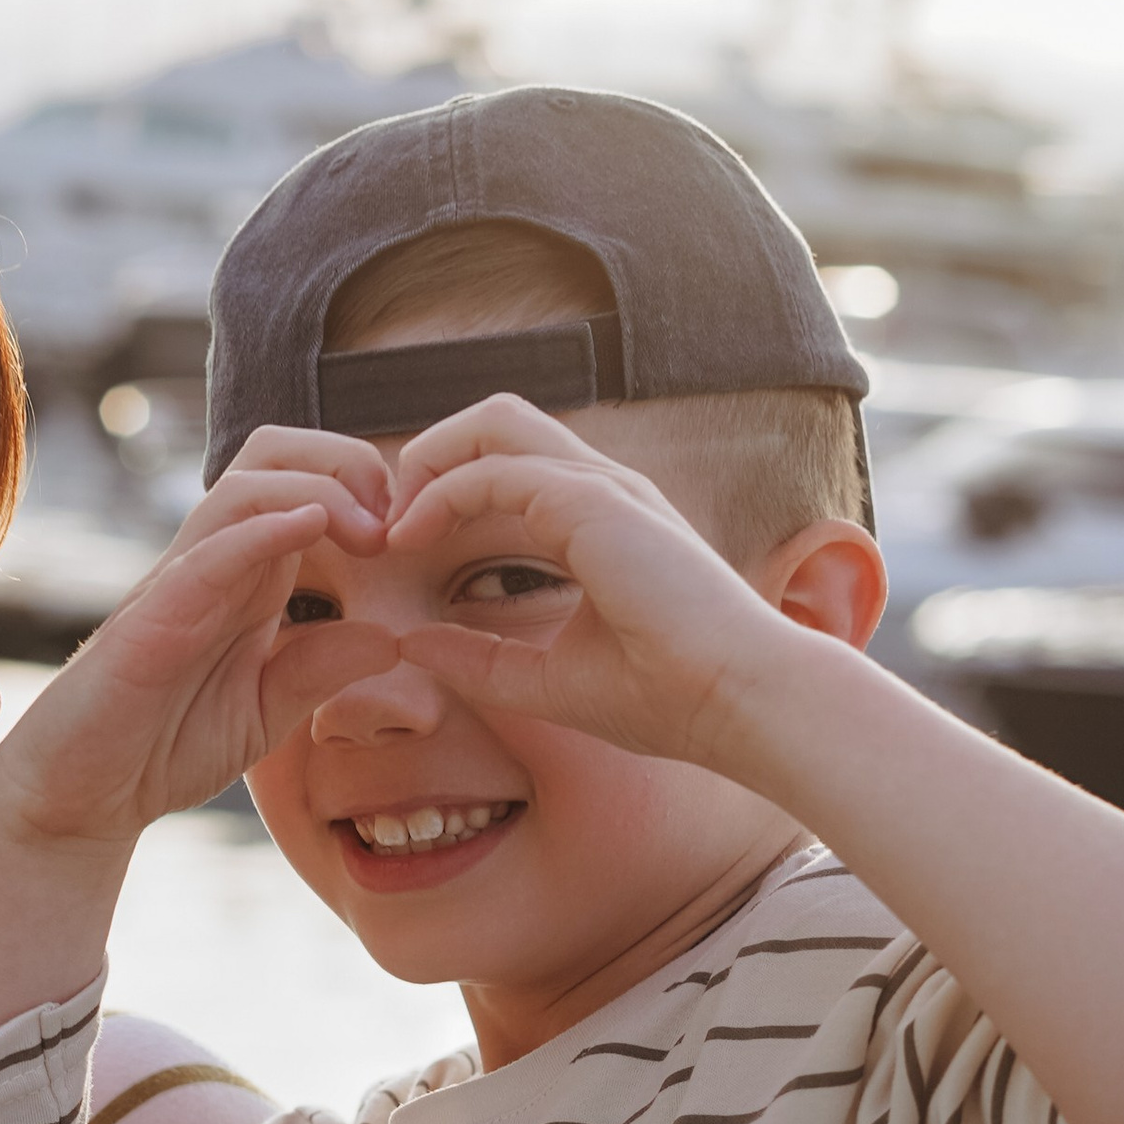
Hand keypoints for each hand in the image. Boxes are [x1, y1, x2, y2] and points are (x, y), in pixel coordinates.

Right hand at [0, 442, 395, 855]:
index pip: (303, 484)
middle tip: (398, 518)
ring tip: (372, 531)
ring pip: (243, 487)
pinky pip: (205, 553)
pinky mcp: (149, 623)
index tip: (413, 536)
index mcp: (245, 578)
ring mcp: (177, 586)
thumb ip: (320, 670)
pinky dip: (260, 530)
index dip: (364, 486)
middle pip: (273, 456)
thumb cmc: (159, 748)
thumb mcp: (265, 712)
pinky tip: (311, 527)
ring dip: (319, 488)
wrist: (80, 799)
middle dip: (346, 461)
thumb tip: (393, 636)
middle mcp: (211, 565)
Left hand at [385, 396, 806, 771]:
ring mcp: (601, 487)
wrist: (735, 703)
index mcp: (597, 520)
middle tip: (388, 520)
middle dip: (429, 454)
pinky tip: (412, 538)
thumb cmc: (666, 697)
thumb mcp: (546, 679)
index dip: (444, 488)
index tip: (401, 545)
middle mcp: (600, 489)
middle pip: (496, 420)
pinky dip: (443, 494)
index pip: (507, 464)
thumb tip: (411, 646)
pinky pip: (497, 471)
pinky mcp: (594, 503)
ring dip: (429, 462)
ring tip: (392, 523)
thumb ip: (480, 660)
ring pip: (494, 423)